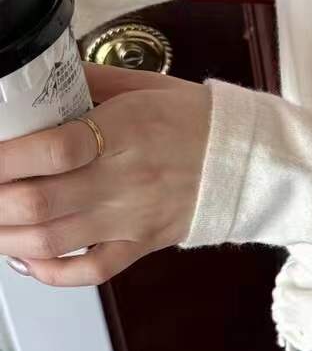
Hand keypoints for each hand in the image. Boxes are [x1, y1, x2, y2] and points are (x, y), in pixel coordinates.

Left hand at [0, 62, 211, 287]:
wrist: (248, 160)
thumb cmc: (196, 121)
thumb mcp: (143, 84)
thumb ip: (87, 81)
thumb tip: (40, 78)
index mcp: (127, 130)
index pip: (55, 148)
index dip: (6, 157)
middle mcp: (127, 179)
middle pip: (40, 202)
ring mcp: (133, 218)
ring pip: (52, 241)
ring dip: (5, 236)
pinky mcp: (141, 244)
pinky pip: (90, 271)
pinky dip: (50, 272)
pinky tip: (27, 257)